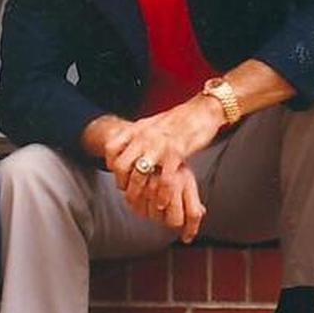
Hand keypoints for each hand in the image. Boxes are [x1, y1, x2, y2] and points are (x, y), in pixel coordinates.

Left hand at [99, 95, 221, 236]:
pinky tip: (163, 202)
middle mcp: (144, 136)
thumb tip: (129, 145)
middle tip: (130, 193)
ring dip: (140, 192)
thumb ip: (140, 134)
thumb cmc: (180, 118)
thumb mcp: (152, 123)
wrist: (202, 110)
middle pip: (121, 165)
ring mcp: (159, 145)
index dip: (111, 165)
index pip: (111, 148)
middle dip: (123, 184)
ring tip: (145, 202)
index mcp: (137, 128)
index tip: (120, 175)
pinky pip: (163, 179)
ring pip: (139, 174)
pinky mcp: (176, 153)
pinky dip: (161, 194)